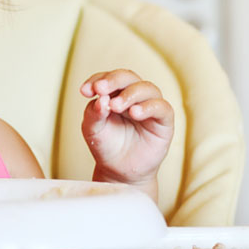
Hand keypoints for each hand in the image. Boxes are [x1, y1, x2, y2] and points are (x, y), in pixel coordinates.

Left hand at [80, 69, 172, 187]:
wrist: (119, 171)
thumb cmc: (106, 146)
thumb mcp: (92, 129)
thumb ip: (93, 113)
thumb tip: (101, 99)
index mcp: (114, 93)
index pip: (108, 78)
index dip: (97, 79)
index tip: (85, 91)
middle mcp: (133, 96)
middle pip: (128, 77)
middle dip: (113, 81)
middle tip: (100, 90)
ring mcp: (149, 107)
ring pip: (147, 88)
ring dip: (130, 94)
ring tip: (115, 106)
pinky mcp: (163, 121)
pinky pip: (162, 107)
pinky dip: (149, 107)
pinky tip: (135, 113)